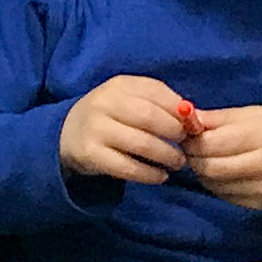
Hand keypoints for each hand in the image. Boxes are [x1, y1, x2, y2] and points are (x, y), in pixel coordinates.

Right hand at [60, 75, 198, 184]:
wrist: (68, 134)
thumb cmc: (111, 115)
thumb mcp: (130, 99)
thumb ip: (160, 104)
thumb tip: (193, 118)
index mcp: (119, 85)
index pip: (157, 92)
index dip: (180, 111)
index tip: (193, 126)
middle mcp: (105, 103)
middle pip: (150, 117)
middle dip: (175, 133)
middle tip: (187, 146)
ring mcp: (96, 129)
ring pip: (142, 144)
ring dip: (167, 156)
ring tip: (177, 163)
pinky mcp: (92, 155)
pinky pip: (128, 167)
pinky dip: (150, 174)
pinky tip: (160, 176)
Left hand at [182, 104, 261, 212]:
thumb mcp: (253, 114)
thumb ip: (218, 118)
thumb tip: (185, 119)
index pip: (212, 144)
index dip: (192, 140)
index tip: (187, 134)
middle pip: (210, 167)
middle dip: (193, 158)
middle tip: (191, 149)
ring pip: (213, 184)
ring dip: (202, 171)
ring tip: (206, 158)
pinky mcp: (259, 205)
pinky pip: (223, 195)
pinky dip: (215, 183)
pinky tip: (222, 172)